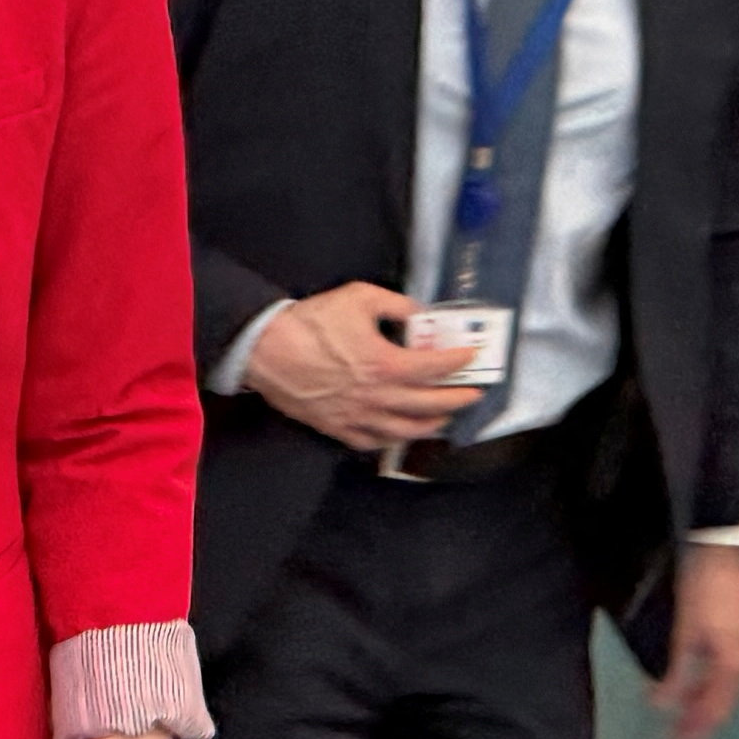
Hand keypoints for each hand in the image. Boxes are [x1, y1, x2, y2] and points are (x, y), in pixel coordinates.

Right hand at [244, 279, 485, 451]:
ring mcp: (357, 415)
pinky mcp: (336, 426)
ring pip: (404, 430)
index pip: (435, 367)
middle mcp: (377, 396)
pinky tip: (398, 433)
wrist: (265, 349)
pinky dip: (390, 440)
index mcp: (385, 364)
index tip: (470, 356)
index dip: (459, 361)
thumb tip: (416, 313)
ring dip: (430, 425)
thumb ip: (395, 305)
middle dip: (457, 399)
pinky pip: (370, 442)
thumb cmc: (310, 324)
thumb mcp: (358, 297)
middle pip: (429, 404)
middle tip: (472, 394)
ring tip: (443, 418)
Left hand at [657, 542, 738, 738]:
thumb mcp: (685, 632)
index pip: (714, 712)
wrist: (725, 551)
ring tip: (678, 721)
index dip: (694, 733)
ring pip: (722, 691)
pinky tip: (688, 689)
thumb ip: (676, 671)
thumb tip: (663, 704)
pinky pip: (722, 676)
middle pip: (721, 705)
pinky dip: (704, 689)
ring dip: (700, 707)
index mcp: (735, 665)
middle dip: (698, 725)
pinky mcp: (738, 638)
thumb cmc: (706, 589)